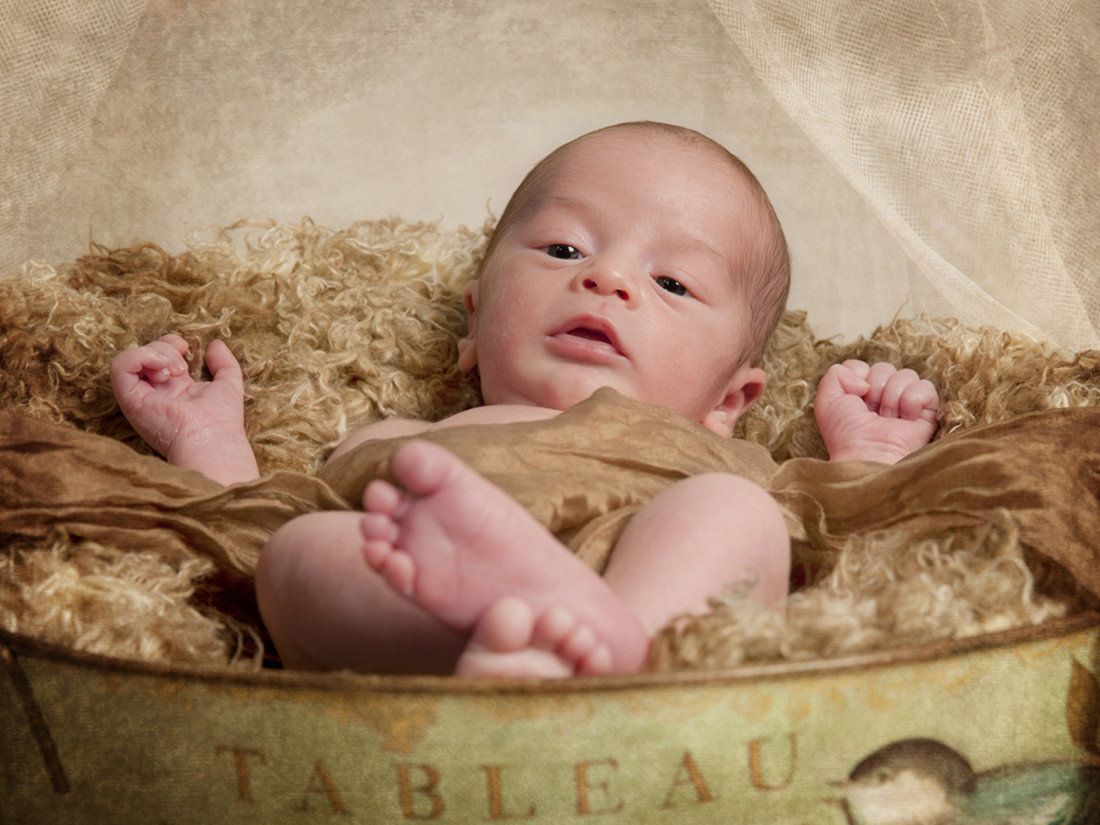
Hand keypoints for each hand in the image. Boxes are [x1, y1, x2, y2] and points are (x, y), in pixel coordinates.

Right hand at [110, 334, 258, 483]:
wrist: (212, 440)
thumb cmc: (222, 420)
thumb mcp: (228, 383)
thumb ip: (224, 363)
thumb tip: (215, 344)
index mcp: (173, 390)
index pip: (158, 358)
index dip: (168, 344)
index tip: (186, 348)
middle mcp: (153, 394)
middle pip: (143, 355)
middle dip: (163, 347)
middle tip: (182, 367)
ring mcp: (140, 397)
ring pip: (128, 358)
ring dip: (154, 352)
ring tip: (176, 370)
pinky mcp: (130, 400)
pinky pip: (120, 366)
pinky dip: (141, 356)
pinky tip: (163, 370)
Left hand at [814, 360, 938, 463]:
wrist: (867, 454)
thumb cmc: (845, 432)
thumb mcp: (827, 399)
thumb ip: (837, 372)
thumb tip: (866, 379)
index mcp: (860, 395)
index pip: (862, 367)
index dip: (858, 377)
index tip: (854, 397)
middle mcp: (883, 398)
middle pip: (885, 368)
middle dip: (876, 387)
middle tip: (872, 410)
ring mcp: (905, 405)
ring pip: (906, 374)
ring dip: (893, 396)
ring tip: (888, 417)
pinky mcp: (926, 413)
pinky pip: (926, 387)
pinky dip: (913, 399)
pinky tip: (906, 417)